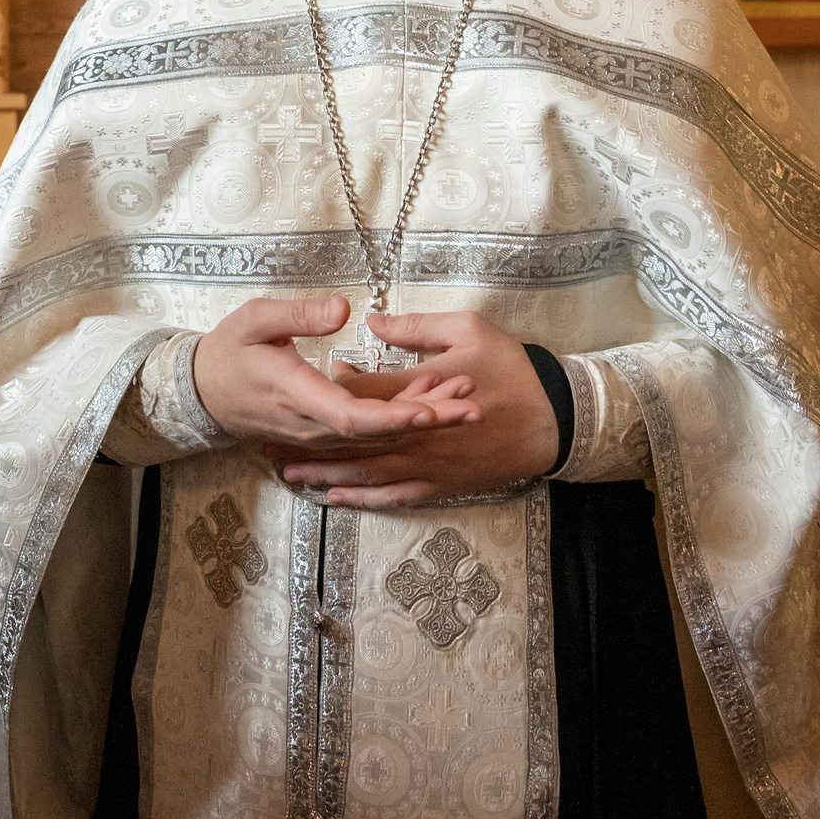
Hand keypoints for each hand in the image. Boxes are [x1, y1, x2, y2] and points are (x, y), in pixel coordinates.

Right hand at [189, 296, 479, 449]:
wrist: (203, 392)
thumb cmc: (230, 351)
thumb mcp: (255, 318)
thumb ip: (299, 314)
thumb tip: (343, 310)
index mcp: (297, 395)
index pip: (352, 417)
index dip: (394, 417)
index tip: (430, 409)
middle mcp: (312, 425)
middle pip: (378, 434)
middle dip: (427, 421)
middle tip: (471, 404)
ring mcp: (318, 436)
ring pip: (378, 439)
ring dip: (422, 422)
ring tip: (464, 400)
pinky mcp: (323, 436)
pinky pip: (368, 438)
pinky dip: (402, 423)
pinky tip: (431, 406)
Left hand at [267, 310, 559, 508]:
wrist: (553, 419)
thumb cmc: (512, 369)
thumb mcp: (467, 330)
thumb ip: (414, 327)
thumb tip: (370, 320)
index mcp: (416, 394)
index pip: (359, 396)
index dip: (328, 392)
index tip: (304, 383)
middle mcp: (413, 436)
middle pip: (349, 442)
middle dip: (306, 443)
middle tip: (266, 443)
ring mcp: (426, 464)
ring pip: (363, 474)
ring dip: (323, 475)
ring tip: (285, 473)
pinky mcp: (440, 484)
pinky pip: (393, 496)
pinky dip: (361, 498)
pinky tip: (336, 497)